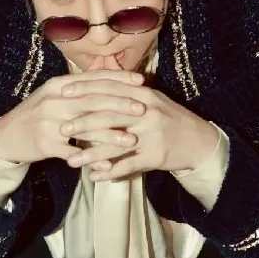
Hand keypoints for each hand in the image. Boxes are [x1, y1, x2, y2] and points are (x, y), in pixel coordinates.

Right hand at [0, 60, 144, 164]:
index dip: (118, 79)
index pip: (93, 79)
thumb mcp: (55, 95)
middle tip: (143, 109)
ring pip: (85, 128)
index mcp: (58, 85)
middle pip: (92, 101)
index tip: (141, 82)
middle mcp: (53, 100)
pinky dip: (92, 160)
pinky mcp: (45, 144)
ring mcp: (48, 122)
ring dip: (110, 135)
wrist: (7, 135)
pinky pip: (74, 153)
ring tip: (132, 140)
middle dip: (120, 105)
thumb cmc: (38, 114)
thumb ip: (80, 87)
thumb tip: (111, 75)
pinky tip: (109, 166)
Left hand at [62, 77, 218, 179]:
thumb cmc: (168, 118)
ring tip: (71, 162)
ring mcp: (151, 135)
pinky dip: (110, 173)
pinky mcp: (155, 155)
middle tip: (60, 130)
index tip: (62, 93)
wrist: (198, 140)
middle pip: (108, 116)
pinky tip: (94, 177)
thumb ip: (125, 90)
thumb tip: (96, 79)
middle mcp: (146, 112)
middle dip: (82, 123)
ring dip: (91, 155)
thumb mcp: (150, 99)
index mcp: (142, 94)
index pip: (108, 89)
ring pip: (114, 145)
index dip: (84, 90)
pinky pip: (128, 165)